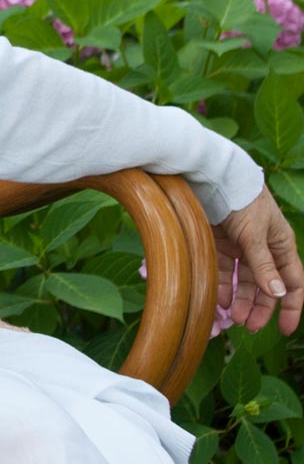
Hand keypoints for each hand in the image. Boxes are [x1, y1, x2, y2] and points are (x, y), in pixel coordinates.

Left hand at [214, 185, 302, 334]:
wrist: (212, 177)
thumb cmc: (242, 201)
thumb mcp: (256, 234)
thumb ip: (264, 265)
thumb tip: (279, 295)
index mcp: (281, 245)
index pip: (293, 282)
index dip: (291, 306)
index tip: (284, 329)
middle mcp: (263, 249)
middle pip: (266, 286)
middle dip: (260, 307)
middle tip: (249, 327)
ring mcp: (240, 247)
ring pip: (243, 281)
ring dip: (240, 300)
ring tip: (234, 317)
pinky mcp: (218, 243)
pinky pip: (223, 271)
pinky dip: (222, 286)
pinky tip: (219, 300)